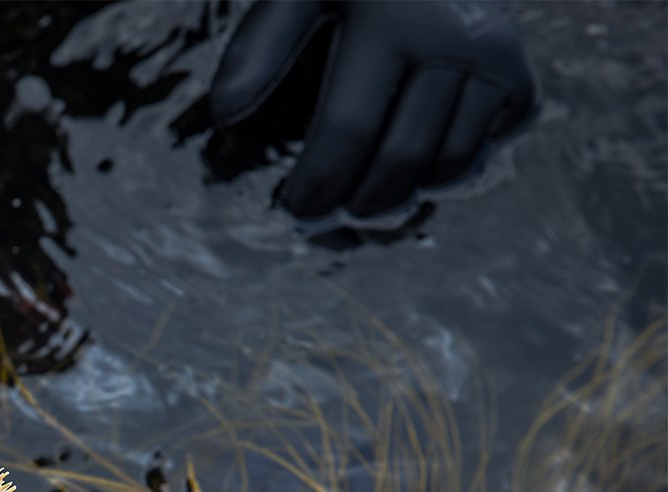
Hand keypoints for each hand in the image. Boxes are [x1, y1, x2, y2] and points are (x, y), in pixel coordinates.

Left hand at [209, 0, 537, 219]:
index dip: (317, 184)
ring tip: (363, 200)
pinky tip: (412, 169)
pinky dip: (447, 175)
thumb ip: (259, 47)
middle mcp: (454, 39)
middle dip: (357, 203)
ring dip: (402, 197)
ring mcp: (497, 62)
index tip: (294, 211)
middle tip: (327, 217)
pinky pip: (483, 153)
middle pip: (400, 160)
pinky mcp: (521, 81)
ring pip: (449, 167)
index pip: (347, 129)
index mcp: (390, 20)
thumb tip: (223, 116)